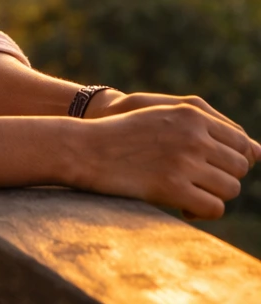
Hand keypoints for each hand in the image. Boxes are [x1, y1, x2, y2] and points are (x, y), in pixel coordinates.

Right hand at [71, 104, 259, 220]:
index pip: (241, 142)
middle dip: (221, 178)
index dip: (229, 160)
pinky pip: (214, 208)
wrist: (82, 148)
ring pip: (230, 189)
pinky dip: (202, 212)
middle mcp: (192, 135)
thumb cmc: (122, 134)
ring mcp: (183, 162)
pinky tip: (181, 206)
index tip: (208, 167)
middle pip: (239, 167)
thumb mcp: (163, 118)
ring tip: (186, 192)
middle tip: (193, 181)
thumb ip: (209, 129)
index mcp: (190, 114)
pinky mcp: (172, 187)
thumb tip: (260, 153)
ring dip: (212, 195)